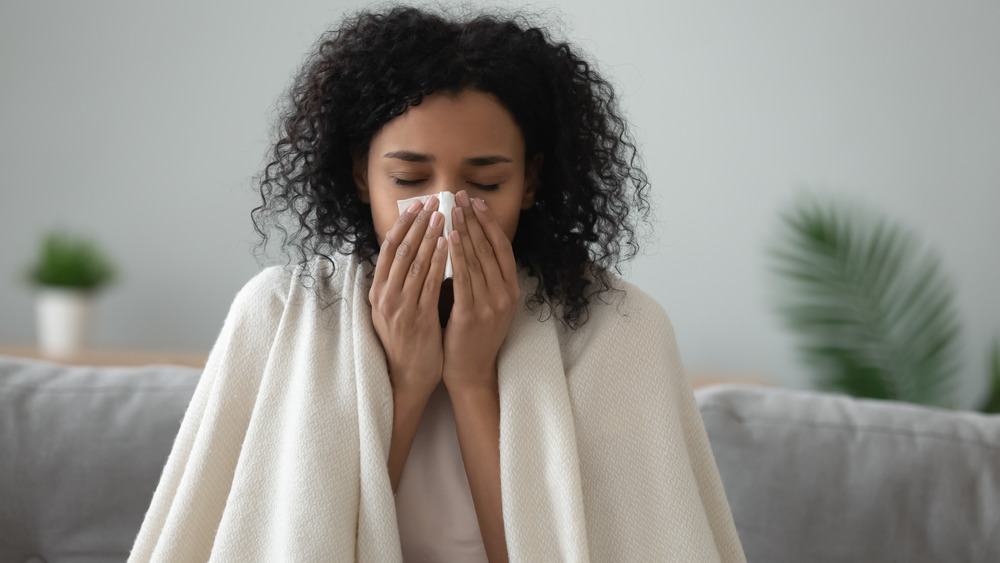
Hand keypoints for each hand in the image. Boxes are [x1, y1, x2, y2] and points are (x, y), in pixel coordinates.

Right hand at [369, 196, 448, 395]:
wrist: (406, 378)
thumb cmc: (405, 343)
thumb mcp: (393, 310)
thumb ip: (399, 284)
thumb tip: (411, 253)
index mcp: (377, 291)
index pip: (388, 248)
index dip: (403, 224)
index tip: (416, 205)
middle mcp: (384, 296)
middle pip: (400, 249)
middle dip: (418, 223)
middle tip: (434, 201)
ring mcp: (400, 307)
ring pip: (415, 262)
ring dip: (430, 236)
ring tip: (443, 215)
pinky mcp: (417, 318)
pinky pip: (429, 283)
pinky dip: (439, 261)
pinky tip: (449, 244)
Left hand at [442, 190, 520, 391]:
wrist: (471, 371)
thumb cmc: (472, 336)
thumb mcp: (486, 303)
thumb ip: (481, 277)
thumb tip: (466, 242)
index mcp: (511, 290)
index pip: (502, 247)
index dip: (489, 222)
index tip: (476, 202)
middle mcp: (505, 294)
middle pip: (489, 248)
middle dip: (473, 220)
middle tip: (460, 197)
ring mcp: (491, 305)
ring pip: (477, 259)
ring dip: (463, 231)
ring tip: (451, 210)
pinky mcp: (473, 314)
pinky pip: (464, 278)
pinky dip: (456, 256)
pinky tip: (448, 238)